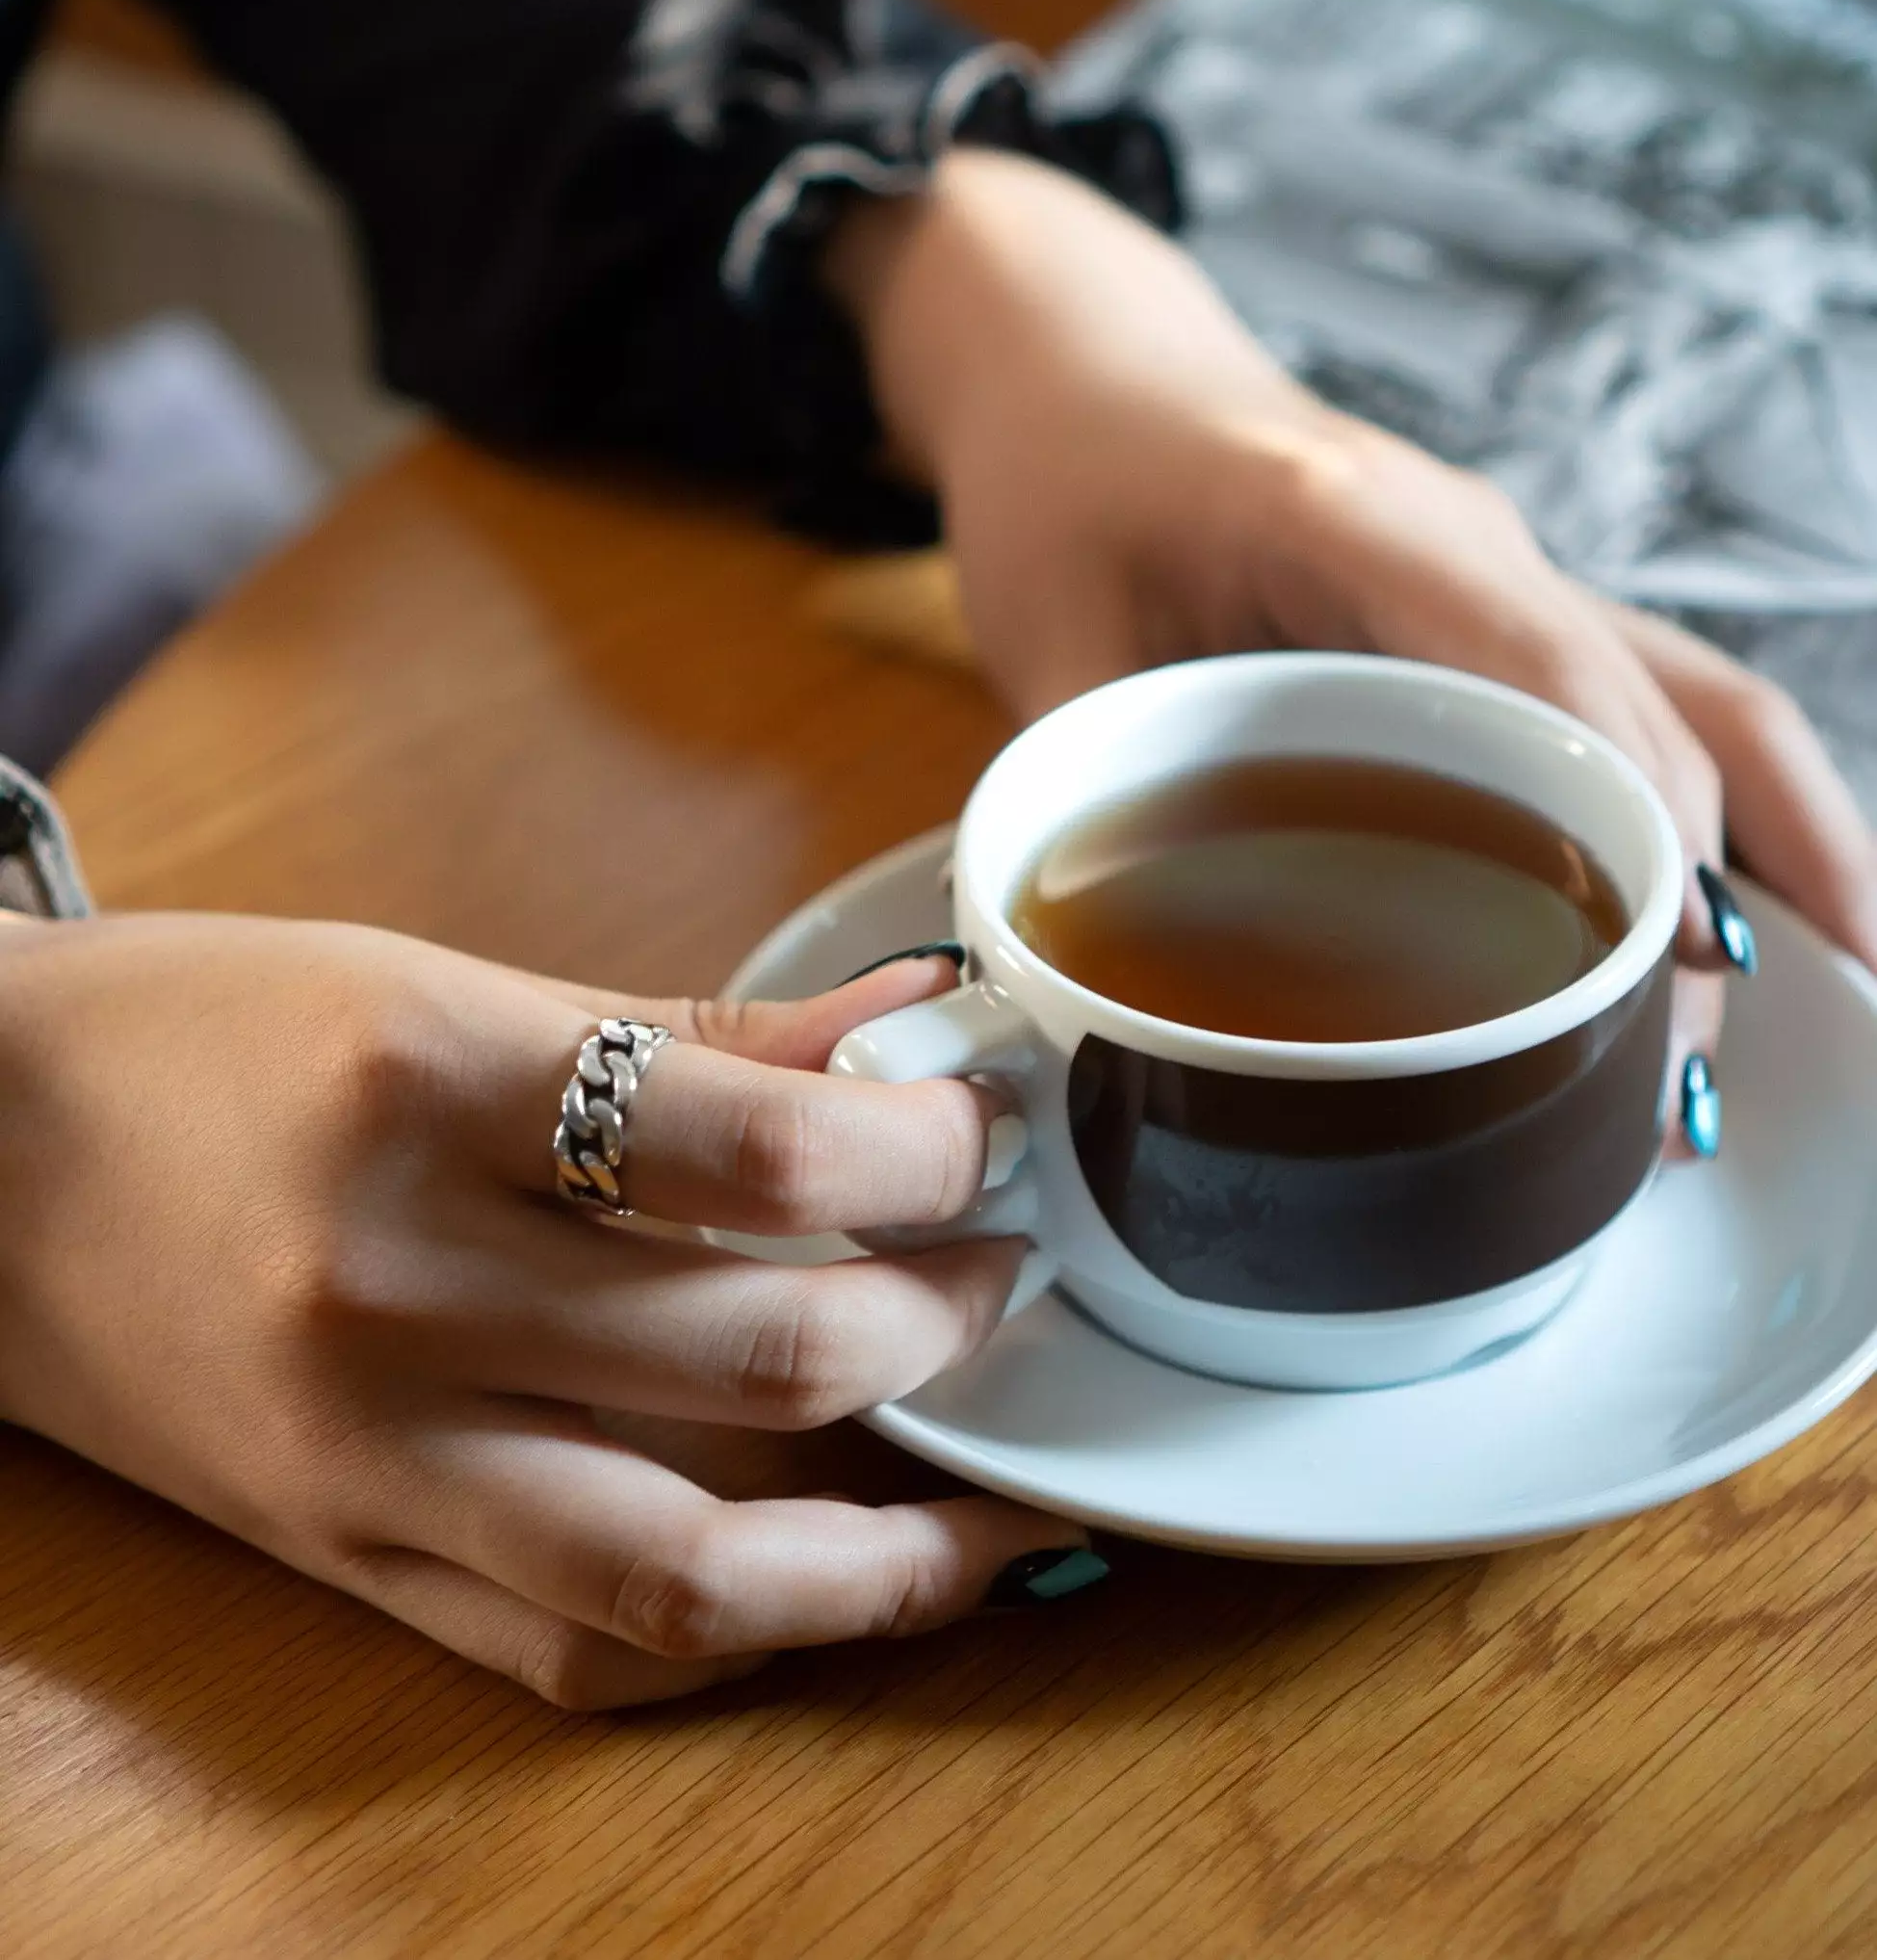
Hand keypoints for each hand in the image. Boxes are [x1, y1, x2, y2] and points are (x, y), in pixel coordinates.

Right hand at [0, 914, 1088, 1706]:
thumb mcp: (448, 979)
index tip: (983, 1139)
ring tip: (990, 1491)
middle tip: (998, 1272)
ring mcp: (364, 1457)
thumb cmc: (213, 1032)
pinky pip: (576, 1651)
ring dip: (889, 1553)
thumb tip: (920, 1028)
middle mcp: (395, 1292)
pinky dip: (733, 1631)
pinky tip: (831, 1573)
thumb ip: (700, 1028)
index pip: (751, 1156)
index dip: (923, 1156)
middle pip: (755, 1361)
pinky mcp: (342, 1563)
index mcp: (425, 1089)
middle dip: (940, 1322)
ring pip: (685, 1574)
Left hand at [833, 150, 1876, 1025]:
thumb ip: (1092, 793)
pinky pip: (1649, 712)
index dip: (1639, 810)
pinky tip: (1724, 938)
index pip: (1551, 664)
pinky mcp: (1503, 623)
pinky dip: (1711, 820)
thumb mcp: (1047, 640)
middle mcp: (1470, 546)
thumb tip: (1126, 983)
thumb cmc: (1066, 485)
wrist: (1085, 377)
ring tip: (1825, 1003)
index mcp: (1357, 523)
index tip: (1688, 953)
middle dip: (1737, 874)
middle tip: (1717, 1061)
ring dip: (1776, 843)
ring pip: (1702, 701)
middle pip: (1676, 696)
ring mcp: (1505, 579)